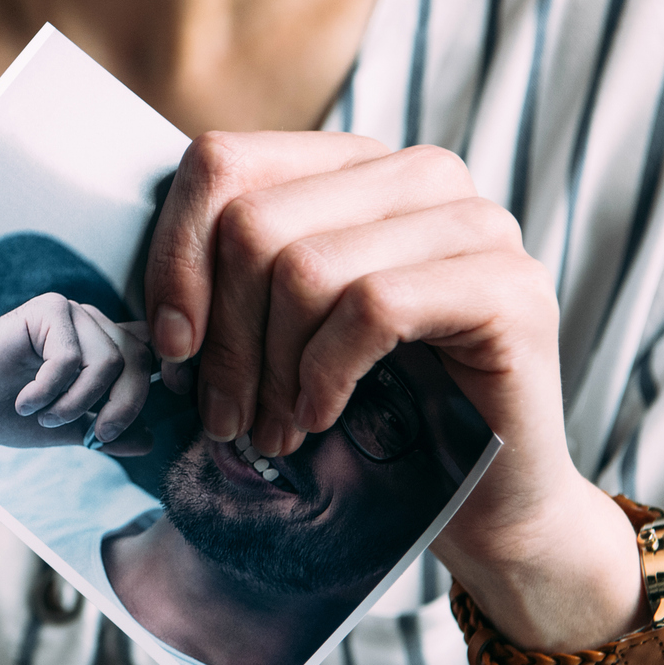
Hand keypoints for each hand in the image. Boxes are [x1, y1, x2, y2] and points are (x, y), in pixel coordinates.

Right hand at [0, 293, 155, 453]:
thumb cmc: (4, 412)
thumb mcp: (65, 429)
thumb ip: (104, 432)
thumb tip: (150, 440)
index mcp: (100, 344)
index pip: (151, 355)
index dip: (170, 375)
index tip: (167, 404)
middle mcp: (90, 322)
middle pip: (138, 360)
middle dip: (122, 407)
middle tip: (95, 438)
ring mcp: (69, 312)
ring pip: (107, 361)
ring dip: (77, 403)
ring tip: (45, 418)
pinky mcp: (46, 309)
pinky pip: (69, 358)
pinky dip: (47, 391)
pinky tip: (24, 402)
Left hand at [144, 132, 637, 648]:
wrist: (480, 502)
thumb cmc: (371, 417)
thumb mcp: (280, 335)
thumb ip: (228, 284)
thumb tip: (154, 306)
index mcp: (354, 166)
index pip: (224, 162)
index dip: (177, 256)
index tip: (172, 347)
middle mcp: (419, 175)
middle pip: (255, 222)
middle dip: (224, 337)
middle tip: (225, 417)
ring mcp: (475, 224)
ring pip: (306, 266)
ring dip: (270, 370)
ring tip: (273, 432)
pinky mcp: (509, 287)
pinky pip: (371, 308)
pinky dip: (326, 375)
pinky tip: (322, 418)